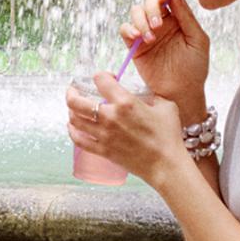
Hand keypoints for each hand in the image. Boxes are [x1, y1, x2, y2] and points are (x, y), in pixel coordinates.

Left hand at [67, 71, 189, 186]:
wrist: (166, 164)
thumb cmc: (168, 136)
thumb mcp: (165, 106)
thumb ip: (151, 96)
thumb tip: (144, 94)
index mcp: (125, 102)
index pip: (100, 80)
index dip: (101, 75)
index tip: (106, 78)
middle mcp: (110, 117)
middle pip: (76, 101)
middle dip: (71, 92)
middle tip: (73, 90)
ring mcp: (104, 135)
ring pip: (74, 120)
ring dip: (71, 111)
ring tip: (73, 109)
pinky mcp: (103, 150)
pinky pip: (79, 140)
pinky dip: (72, 132)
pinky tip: (73, 127)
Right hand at [121, 0, 209, 108]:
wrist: (181, 92)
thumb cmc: (194, 68)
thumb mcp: (198, 40)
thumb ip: (187, 17)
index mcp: (178, 18)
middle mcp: (161, 22)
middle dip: (151, 6)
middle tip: (158, 23)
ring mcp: (147, 32)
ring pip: (136, 12)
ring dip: (142, 20)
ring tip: (151, 37)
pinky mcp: (135, 46)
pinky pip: (125, 29)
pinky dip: (129, 29)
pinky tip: (139, 38)